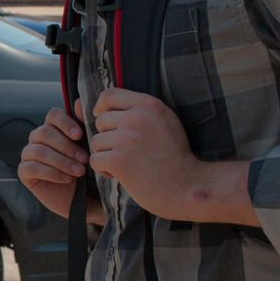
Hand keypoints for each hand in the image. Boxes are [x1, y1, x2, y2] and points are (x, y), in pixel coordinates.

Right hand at [19, 104, 90, 218]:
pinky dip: (51, 173)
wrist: (83, 198)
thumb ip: (83, 126)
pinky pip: (32, 167)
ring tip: (79, 171)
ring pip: (39, 151)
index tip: (79, 136)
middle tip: (85, 159)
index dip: (65, 123)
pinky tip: (66, 179)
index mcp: (53, 127)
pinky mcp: (24, 172)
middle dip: (67, 147)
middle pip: (45, 133)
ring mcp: (28, 154)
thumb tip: (80, 102)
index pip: (53, 115)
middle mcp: (38, 138)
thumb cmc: (85, 170)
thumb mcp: (88, 148)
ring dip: (61, 161)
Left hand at [88, 89, 257, 226]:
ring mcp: (126, 138)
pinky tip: (121, 175)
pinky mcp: (118, 160)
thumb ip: (138, 110)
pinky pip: (95, 160)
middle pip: (101, 121)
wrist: (188, 185)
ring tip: (127, 164)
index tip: (104, 120)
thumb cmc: (175, 156)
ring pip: (96, 142)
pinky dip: (104, 170)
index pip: (109, 95)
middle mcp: (136, 118)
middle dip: (108, 137)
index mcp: (148, 105)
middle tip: (126, 152)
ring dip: (106, 155)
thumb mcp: (164, 122)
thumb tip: (92, 103)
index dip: (101, 108)